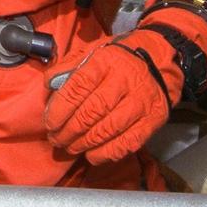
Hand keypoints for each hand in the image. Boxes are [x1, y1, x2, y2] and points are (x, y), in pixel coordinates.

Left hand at [43, 29, 183, 164]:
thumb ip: (67, 67)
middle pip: (92, 112)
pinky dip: (107, 153)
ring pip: (108, 130)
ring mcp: (141, 101)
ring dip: (84, 144)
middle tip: (56, 139)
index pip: (77, 87)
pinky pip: (128, 142)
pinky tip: (92, 155)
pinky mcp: (154, 119)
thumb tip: (48, 86)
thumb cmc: (116, 59)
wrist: (158, 60)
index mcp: (105, 62)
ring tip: (70, 147)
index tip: (49, 123)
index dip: (60, 109)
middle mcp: (124, 81)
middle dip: (69, 131)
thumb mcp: (91, 52)